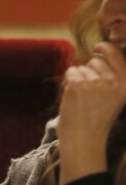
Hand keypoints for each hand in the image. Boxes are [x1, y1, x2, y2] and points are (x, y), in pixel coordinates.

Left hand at [57, 41, 125, 183]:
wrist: (84, 138)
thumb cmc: (96, 119)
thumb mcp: (114, 97)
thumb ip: (111, 77)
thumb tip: (98, 54)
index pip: (116, 54)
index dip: (105, 47)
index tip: (98, 46)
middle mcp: (114, 80)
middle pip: (95, 60)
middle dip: (89, 70)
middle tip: (89, 92)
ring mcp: (96, 81)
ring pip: (81, 67)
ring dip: (78, 78)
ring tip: (82, 98)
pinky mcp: (78, 82)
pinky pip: (70, 72)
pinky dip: (68, 82)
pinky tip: (74, 97)